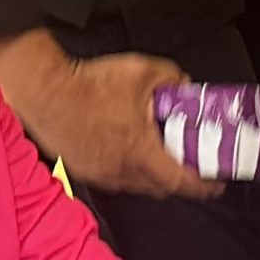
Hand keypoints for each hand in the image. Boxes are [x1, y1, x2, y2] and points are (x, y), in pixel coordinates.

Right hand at [27, 49, 214, 199]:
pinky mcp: (84, 170)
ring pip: (137, 184)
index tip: (215, 184)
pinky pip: (115, 177)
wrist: (43, 91)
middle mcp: (120, 170)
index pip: (179, 181)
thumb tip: (183, 84)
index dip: (202, 186)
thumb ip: (171, 77)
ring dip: (152, 173)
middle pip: (160, 187)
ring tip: (159, 151)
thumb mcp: (142, 71)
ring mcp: (101, 174)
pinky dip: (129, 167)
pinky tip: (128, 146)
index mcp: (139, 151)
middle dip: (179, 178)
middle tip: (190, 163)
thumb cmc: (88, 85)